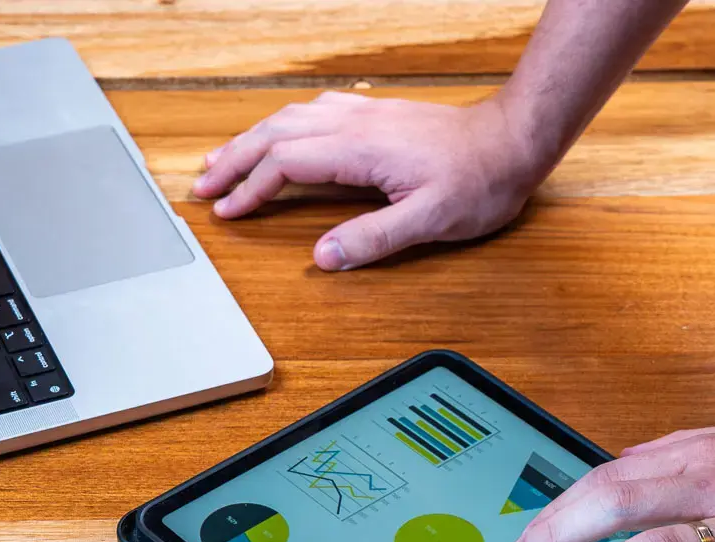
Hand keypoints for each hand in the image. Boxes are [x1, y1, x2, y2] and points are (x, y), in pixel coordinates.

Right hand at [192, 92, 549, 270]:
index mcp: (360, 148)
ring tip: (221, 162)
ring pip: (288, 118)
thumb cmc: (479, 180)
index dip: (250, 189)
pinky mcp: (373, 114)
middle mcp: (354, 123)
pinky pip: (310, 112)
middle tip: (201, 188)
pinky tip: (275, 135)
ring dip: (249, 140)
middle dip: (232, 161)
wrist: (513, 139)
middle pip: (273, 134)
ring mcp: (363, 114)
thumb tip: (323, 257)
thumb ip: (374, 238)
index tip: (226, 212)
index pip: (285, 164)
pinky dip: (279, 126)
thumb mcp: (431, 221)